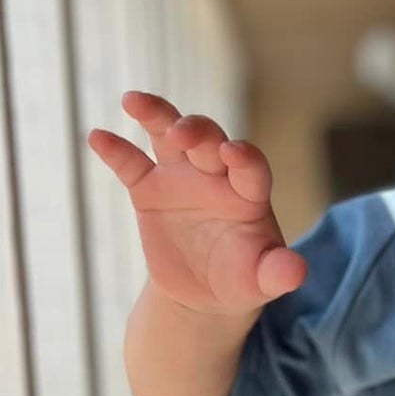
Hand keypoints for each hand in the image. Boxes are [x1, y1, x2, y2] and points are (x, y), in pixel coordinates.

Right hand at [87, 92, 305, 315]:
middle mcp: (216, 175)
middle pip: (209, 140)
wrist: (203, 295)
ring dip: (155, 114)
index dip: (243, 156)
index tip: (233, 153)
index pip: (250, 165)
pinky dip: (115, 150)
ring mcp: (181, 177)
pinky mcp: (149, 190)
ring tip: (134, 101)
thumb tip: (297, 272)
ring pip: (168, 135)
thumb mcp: (261, 282)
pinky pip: (131, 165)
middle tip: (182, 132)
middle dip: (197, 132)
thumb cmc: (241, 280)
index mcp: (249, 192)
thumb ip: (278, 273)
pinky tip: (97, 136)